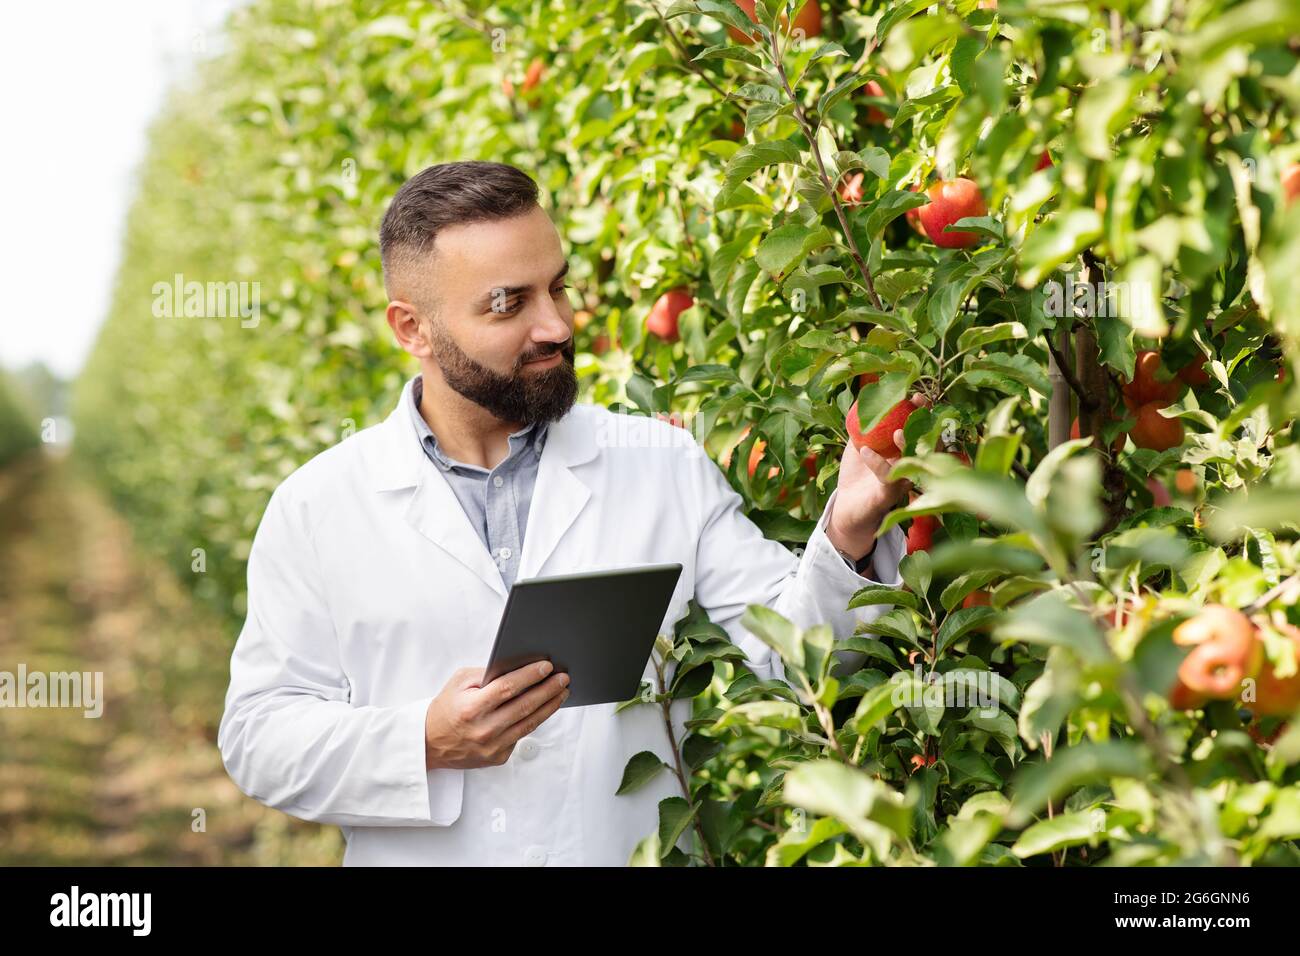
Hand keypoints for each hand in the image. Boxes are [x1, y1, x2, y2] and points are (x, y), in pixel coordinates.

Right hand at [424, 661, 569, 769]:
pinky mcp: (498, 757)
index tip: (546, 666)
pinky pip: (521, 735)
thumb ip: (487, 674)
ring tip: (561, 692)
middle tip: (563, 678)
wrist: (429, 743)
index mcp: (471, 708)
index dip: (529, 676)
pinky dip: (534, 720)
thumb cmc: (446, 708)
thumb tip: (518, 667)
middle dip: (548, 690)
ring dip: (549, 706)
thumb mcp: (459, 683)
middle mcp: (483, 730)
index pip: (507, 688)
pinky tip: (544, 708)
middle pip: (524, 706)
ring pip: (529, 724)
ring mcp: (492, 747)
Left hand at [825, 393, 926, 560]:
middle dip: (927, 421)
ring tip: (897, 431)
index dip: (923, 411)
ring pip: (916, 461)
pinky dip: (877, 462)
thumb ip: (865, 424)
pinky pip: (888, 477)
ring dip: (908, 444)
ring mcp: (902, 479)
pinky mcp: (889, 494)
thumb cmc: (857, 473)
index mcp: (907, 449)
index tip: (916, 395)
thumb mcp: (860, 442)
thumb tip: (864, 395)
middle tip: (918, 404)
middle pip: (929, 441)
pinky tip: (864, 451)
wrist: (847, 506)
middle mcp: (911, 463)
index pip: (922, 426)